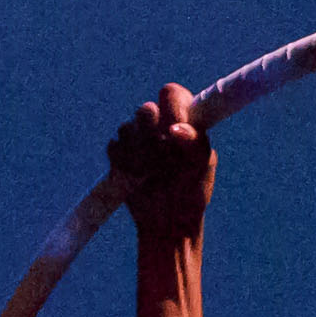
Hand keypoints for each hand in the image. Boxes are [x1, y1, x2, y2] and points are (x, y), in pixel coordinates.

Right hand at [110, 83, 216, 238]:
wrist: (169, 222)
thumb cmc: (192, 191)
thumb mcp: (201, 167)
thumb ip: (194, 143)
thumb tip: (176, 130)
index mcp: (183, 119)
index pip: (171, 93)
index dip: (171, 109)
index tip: (174, 132)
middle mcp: (158, 123)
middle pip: (145, 108)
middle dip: (152, 134)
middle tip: (163, 158)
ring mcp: (135, 136)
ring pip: (127, 130)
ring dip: (141, 156)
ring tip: (155, 175)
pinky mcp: (118, 153)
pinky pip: (115, 149)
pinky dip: (126, 166)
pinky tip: (138, 180)